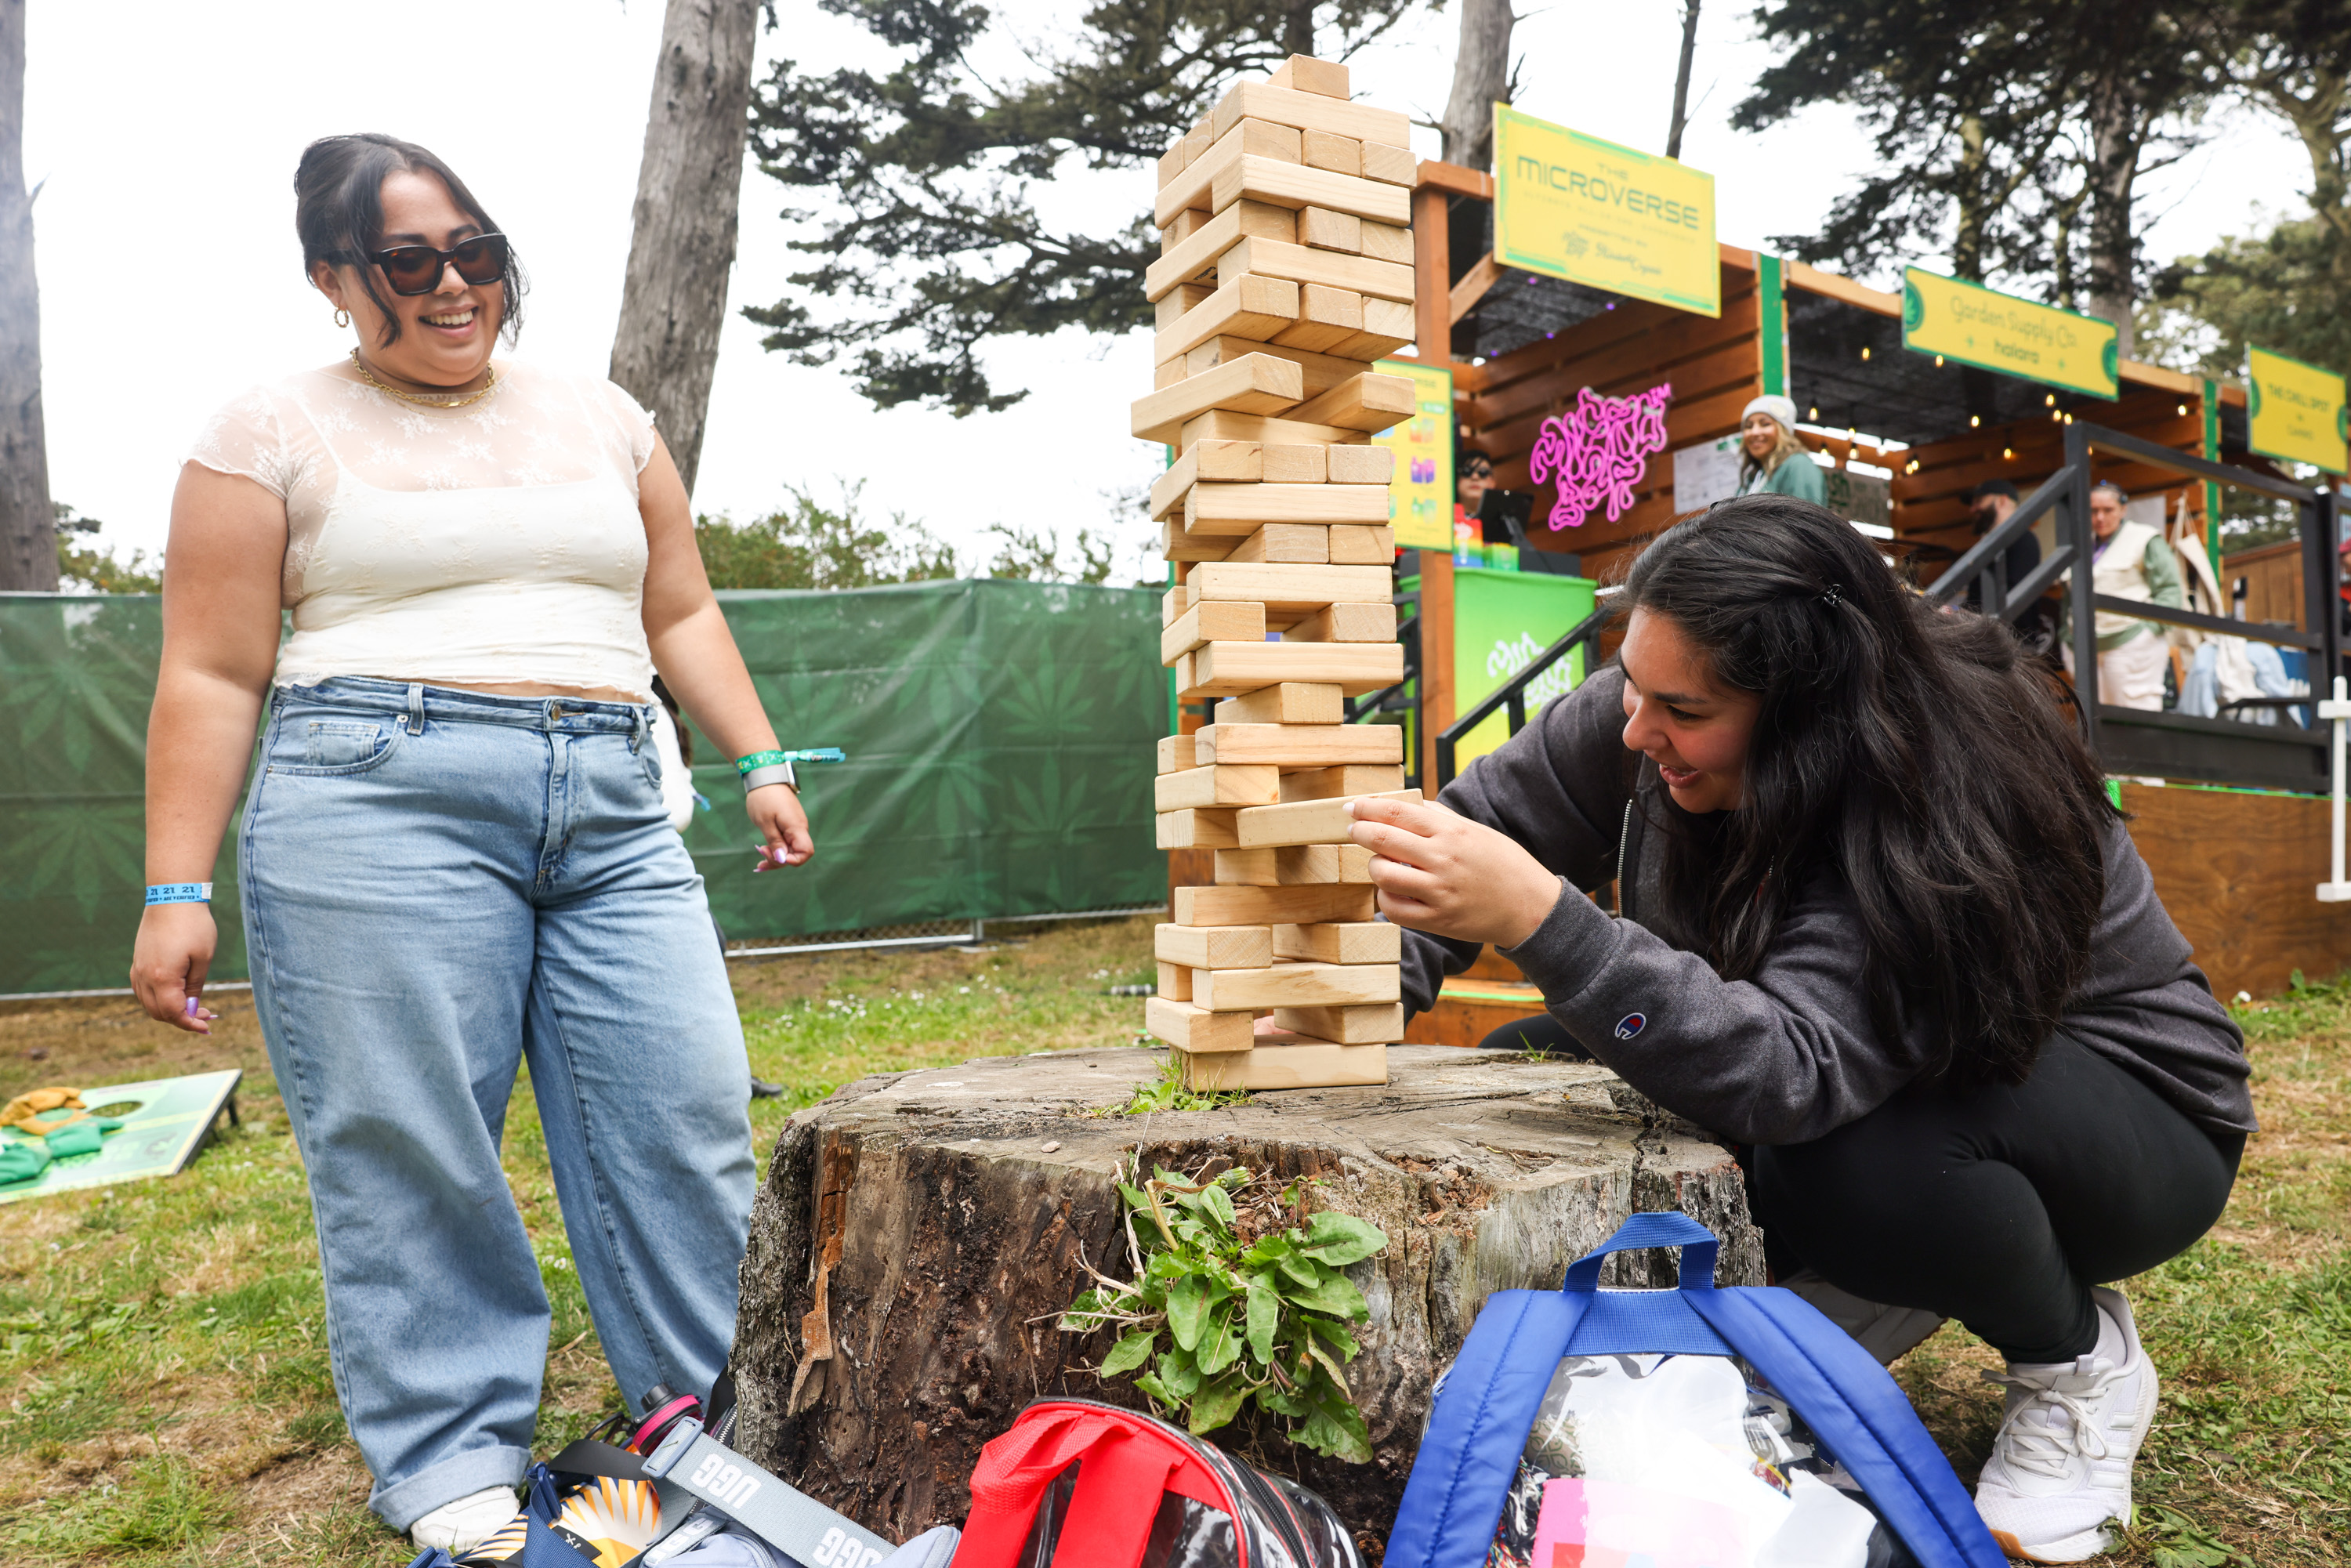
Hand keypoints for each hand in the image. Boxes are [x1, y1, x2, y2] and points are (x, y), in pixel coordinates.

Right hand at [130, 902, 219, 1033]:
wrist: (172, 897)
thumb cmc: (194, 925)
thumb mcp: (203, 958)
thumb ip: (195, 987)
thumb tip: (193, 1009)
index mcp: (162, 977)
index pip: (173, 1013)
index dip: (190, 1024)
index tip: (207, 1027)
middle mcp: (143, 976)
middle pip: (158, 1013)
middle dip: (182, 1019)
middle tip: (207, 1015)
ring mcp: (137, 969)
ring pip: (148, 1004)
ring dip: (169, 1010)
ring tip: (195, 1007)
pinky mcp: (137, 962)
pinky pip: (143, 991)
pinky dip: (158, 999)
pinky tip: (177, 995)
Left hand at [748, 783, 814, 870]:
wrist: (766, 776)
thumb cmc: (764, 797)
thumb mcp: (765, 822)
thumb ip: (775, 842)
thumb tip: (782, 860)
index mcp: (796, 827)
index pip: (806, 852)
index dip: (794, 860)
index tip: (776, 857)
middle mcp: (799, 828)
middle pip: (796, 854)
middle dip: (779, 861)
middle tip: (760, 859)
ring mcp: (794, 827)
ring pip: (790, 850)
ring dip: (776, 858)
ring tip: (759, 862)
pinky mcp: (788, 825)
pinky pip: (786, 842)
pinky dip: (776, 849)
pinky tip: (764, 851)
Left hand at [1348, 796, 1562, 947]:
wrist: (1531, 906)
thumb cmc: (1503, 864)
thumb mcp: (1476, 831)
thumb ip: (1441, 817)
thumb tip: (1407, 804)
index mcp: (1452, 832)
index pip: (1398, 813)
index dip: (1368, 807)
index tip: (1352, 806)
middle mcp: (1443, 859)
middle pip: (1384, 839)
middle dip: (1360, 831)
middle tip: (1353, 829)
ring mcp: (1439, 891)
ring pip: (1383, 875)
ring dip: (1374, 867)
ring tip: (1381, 864)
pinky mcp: (1437, 920)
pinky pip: (1393, 909)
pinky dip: (1385, 899)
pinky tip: (1391, 892)